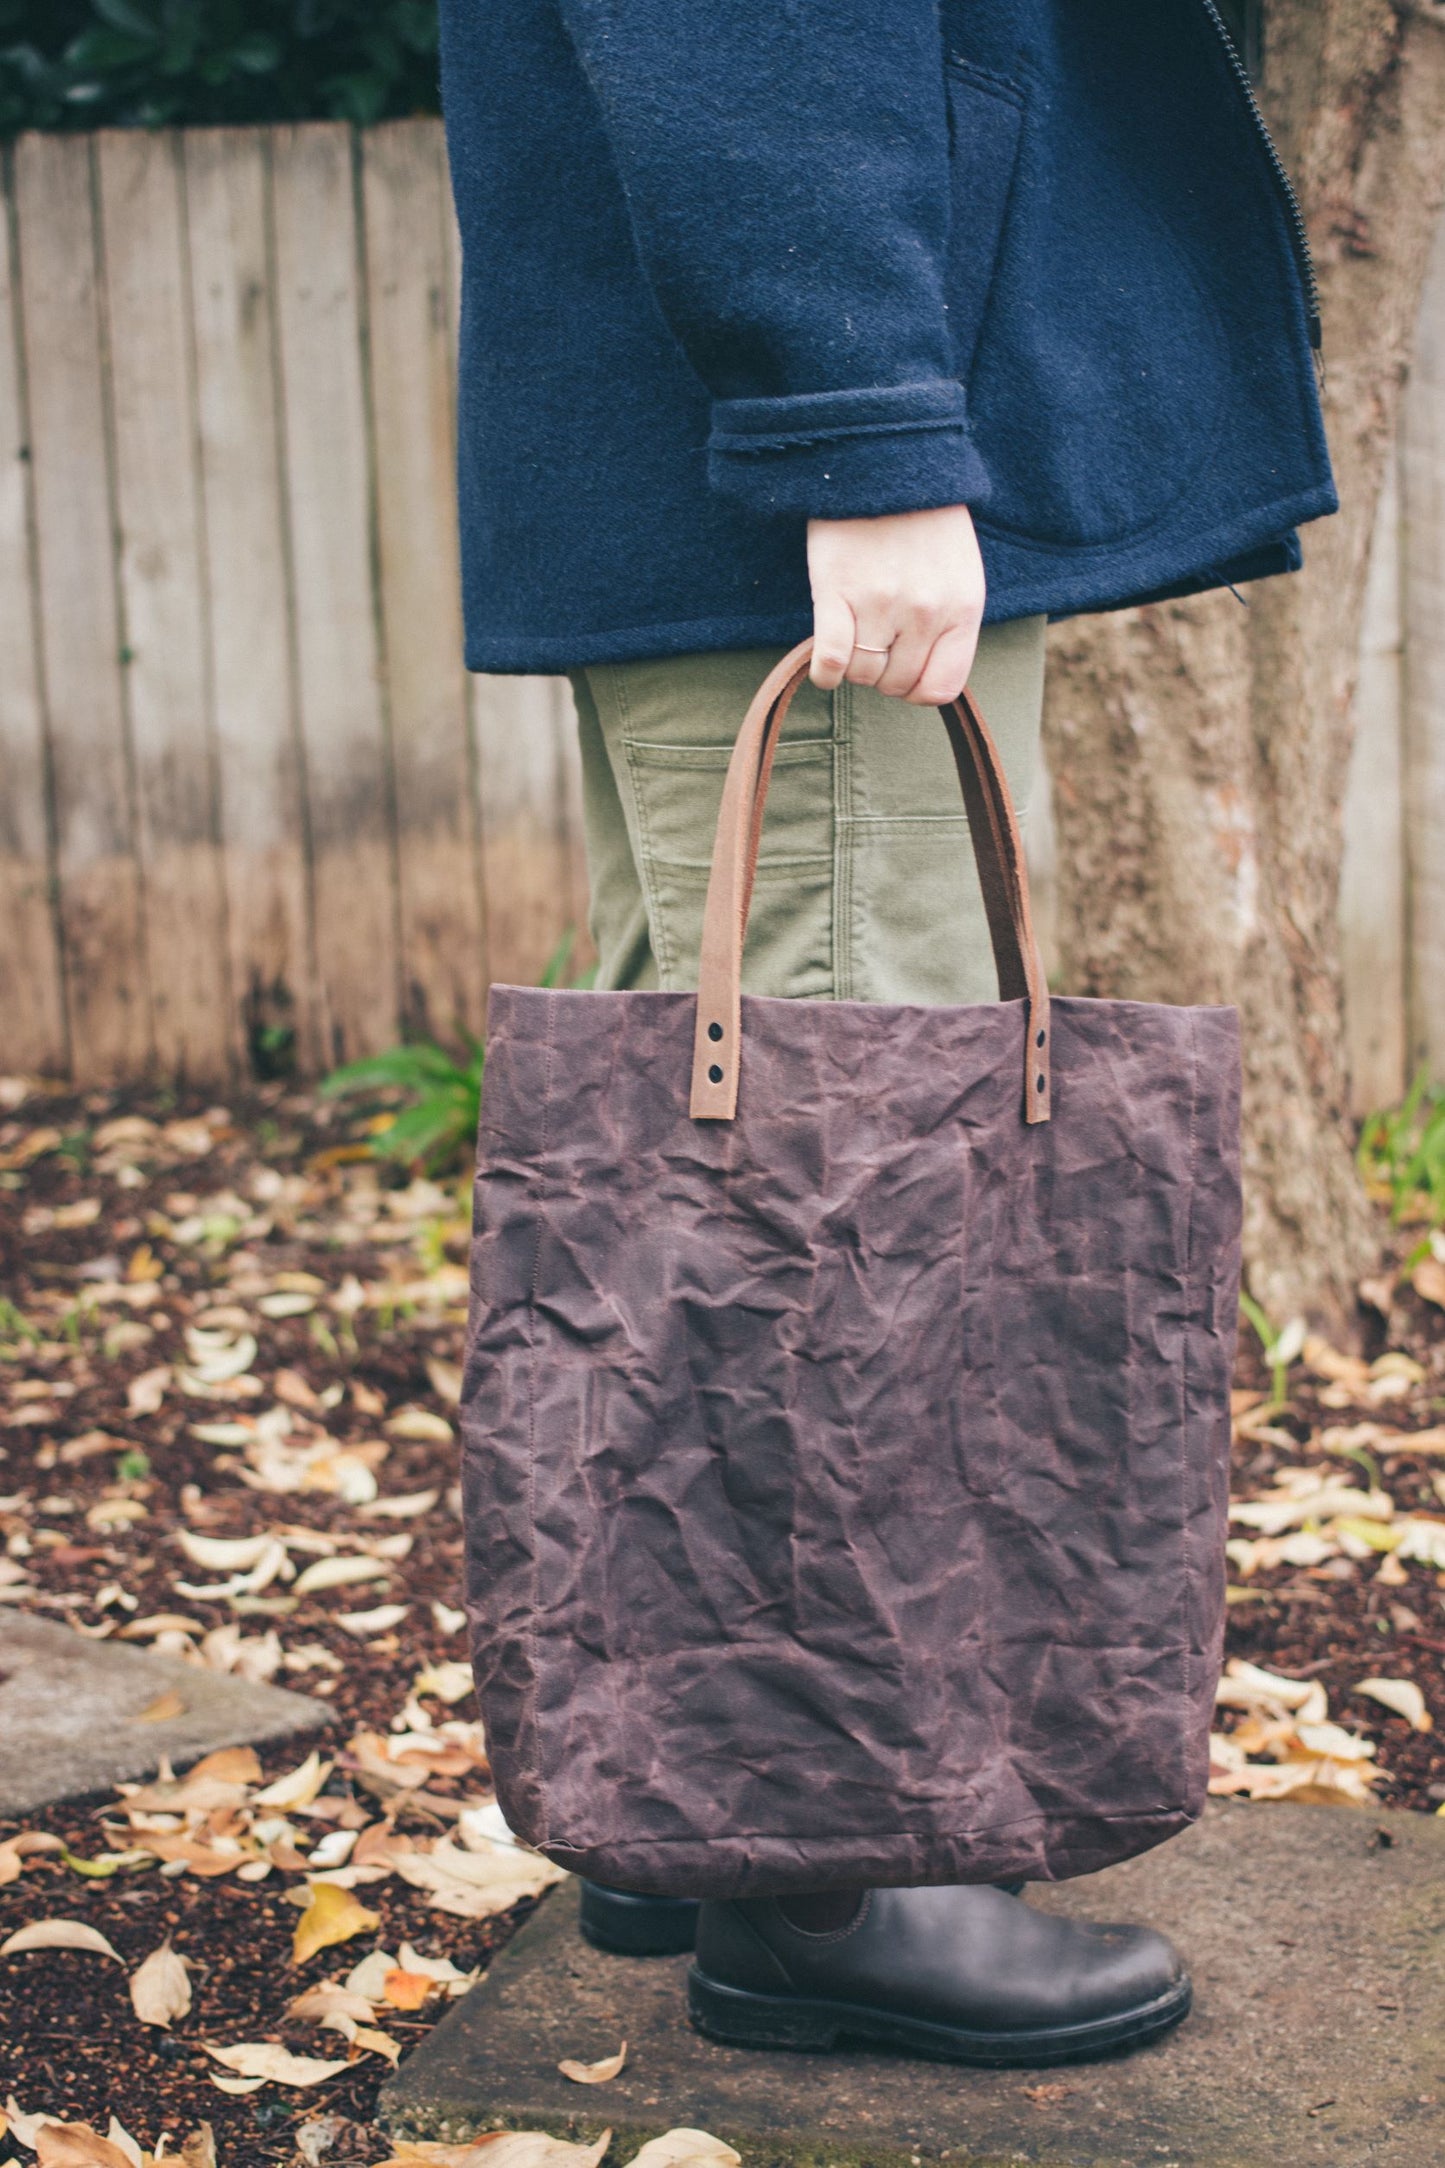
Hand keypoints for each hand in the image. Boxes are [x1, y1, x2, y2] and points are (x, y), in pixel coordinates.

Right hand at [807, 504, 985, 704]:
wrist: (885, 462)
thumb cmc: (923, 520)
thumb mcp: (958, 573)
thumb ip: (949, 624)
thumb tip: (924, 676)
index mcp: (961, 608)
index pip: (941, 687)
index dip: (917, 689)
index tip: (903, 672)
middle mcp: (925, 612)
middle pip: (896, 684)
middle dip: (882, 674)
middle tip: (873, 645)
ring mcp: (881, 604)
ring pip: (863, 675)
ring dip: (854, 667)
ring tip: (853, 638)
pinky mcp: (838, 592)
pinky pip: (832, 659)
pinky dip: (825, 672)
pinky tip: (825, 668)